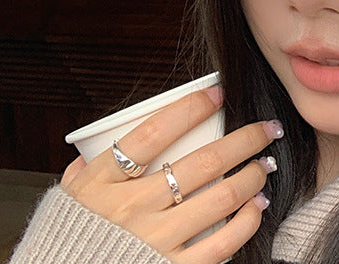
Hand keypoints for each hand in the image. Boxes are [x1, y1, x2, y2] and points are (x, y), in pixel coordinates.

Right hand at [61, 86, 282, 263]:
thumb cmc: (70, 237)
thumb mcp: (71, 194)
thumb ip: (91, 164)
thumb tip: (112, 134)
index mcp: (103, 182)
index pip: (153, 133)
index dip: (192, 108)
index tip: (220, 94)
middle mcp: (131, 209)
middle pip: (203, 163)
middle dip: (246, 139)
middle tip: (267, 127)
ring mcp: (153, 242)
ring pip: (220, 198)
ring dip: (253, 175)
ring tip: (265, 163)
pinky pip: (221, 244)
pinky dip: (248, 221)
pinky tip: (259, 205)